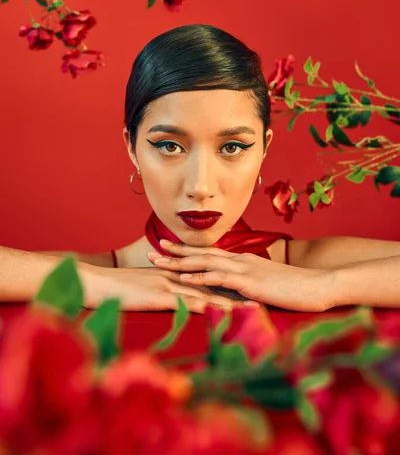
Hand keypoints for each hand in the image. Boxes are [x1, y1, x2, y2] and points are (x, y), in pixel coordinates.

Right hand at [84, 265, 256, 312]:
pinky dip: (208, 309)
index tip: (252, 288)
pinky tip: (224, 315)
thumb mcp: (146, 288)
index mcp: (175, 273)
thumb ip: (164, 290)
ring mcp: (170, 285)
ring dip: (232, 301)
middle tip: (265, 296)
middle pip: (215, 284)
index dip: (231, 283)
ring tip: (256, 307)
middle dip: (239, 291)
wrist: (98, 283)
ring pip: (208, 293)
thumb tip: (178, 299)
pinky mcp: (161, 296)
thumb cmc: (119, 289)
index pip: (208, 277)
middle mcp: (177, 276)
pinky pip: (189, 303)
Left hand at [147, 240, 333, 311]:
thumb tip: (238, 291)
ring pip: (204, 263)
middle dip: (177, 252)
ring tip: (158, 261)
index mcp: (244, 261)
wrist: (319, 285)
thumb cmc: (296, 288)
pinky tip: (182, 280)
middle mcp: (241, 260)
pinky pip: (219, 278)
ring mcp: (244, 269)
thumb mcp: (269, 284)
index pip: (211, 254)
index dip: (189, 252)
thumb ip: (252, 284)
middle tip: (154, 250)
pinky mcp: (249, 282)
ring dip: (179, 262)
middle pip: (202, 254)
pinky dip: (198, 278)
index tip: (170, 249)